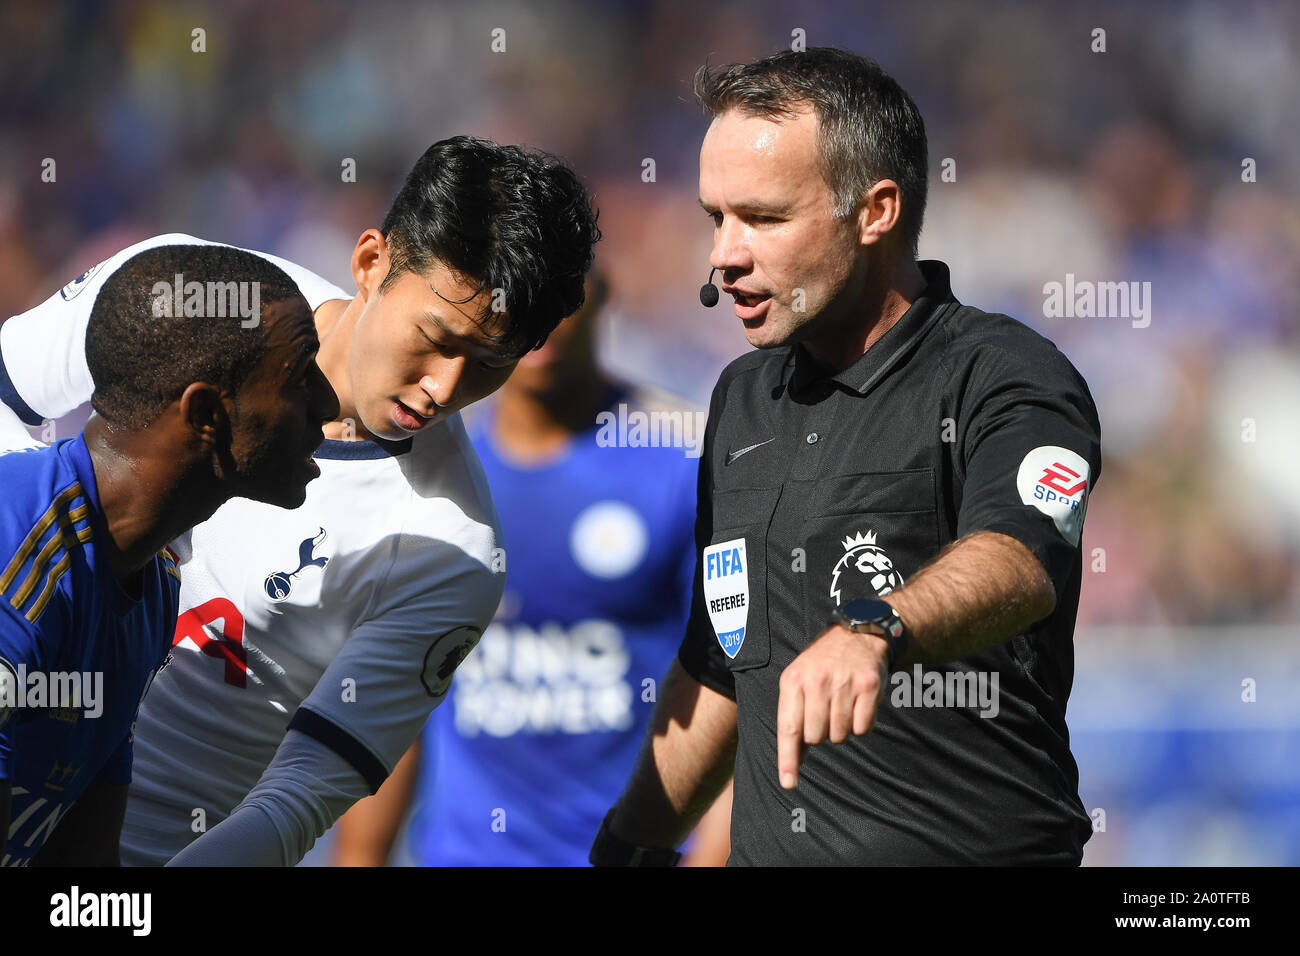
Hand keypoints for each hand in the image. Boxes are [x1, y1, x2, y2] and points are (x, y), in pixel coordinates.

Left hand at [776, 624, 888, 789]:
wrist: (857, 634)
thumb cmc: (822, 665)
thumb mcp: (798, 681)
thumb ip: (793, 717)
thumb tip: (793, 761)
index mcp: (793, 679)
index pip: (788, 728)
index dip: (787, 759)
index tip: (788, 783)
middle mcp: (817, 680)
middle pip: (815, 737)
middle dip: (819, 734)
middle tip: (824, 713)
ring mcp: (844, 682)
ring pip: (839, 735)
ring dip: (840, 729)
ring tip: (841, 705)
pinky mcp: (869, 685)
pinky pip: (862, 728)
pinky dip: (860, 724)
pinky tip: (858, 705)